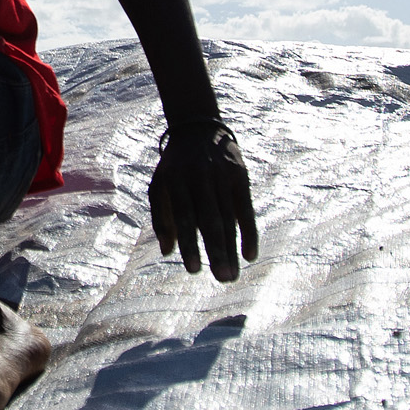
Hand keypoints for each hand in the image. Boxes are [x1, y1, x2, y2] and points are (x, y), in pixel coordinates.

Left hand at [148, 118, 258, 281]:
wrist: (199, 129)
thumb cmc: (175, 167)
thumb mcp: (160, 184)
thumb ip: (161, 217)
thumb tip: (167, 252)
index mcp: (176, 180)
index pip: (184, 216)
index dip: (189, 243)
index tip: (194, 270)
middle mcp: (200, 178)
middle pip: (210, 220)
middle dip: (217, 251)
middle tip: (223, 280)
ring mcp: (222, 176)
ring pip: (229, 218)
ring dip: (232, 249)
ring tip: (232, 276)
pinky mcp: (241, 175)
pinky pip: (246, 208)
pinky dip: (249, 232)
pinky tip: (250, 255)